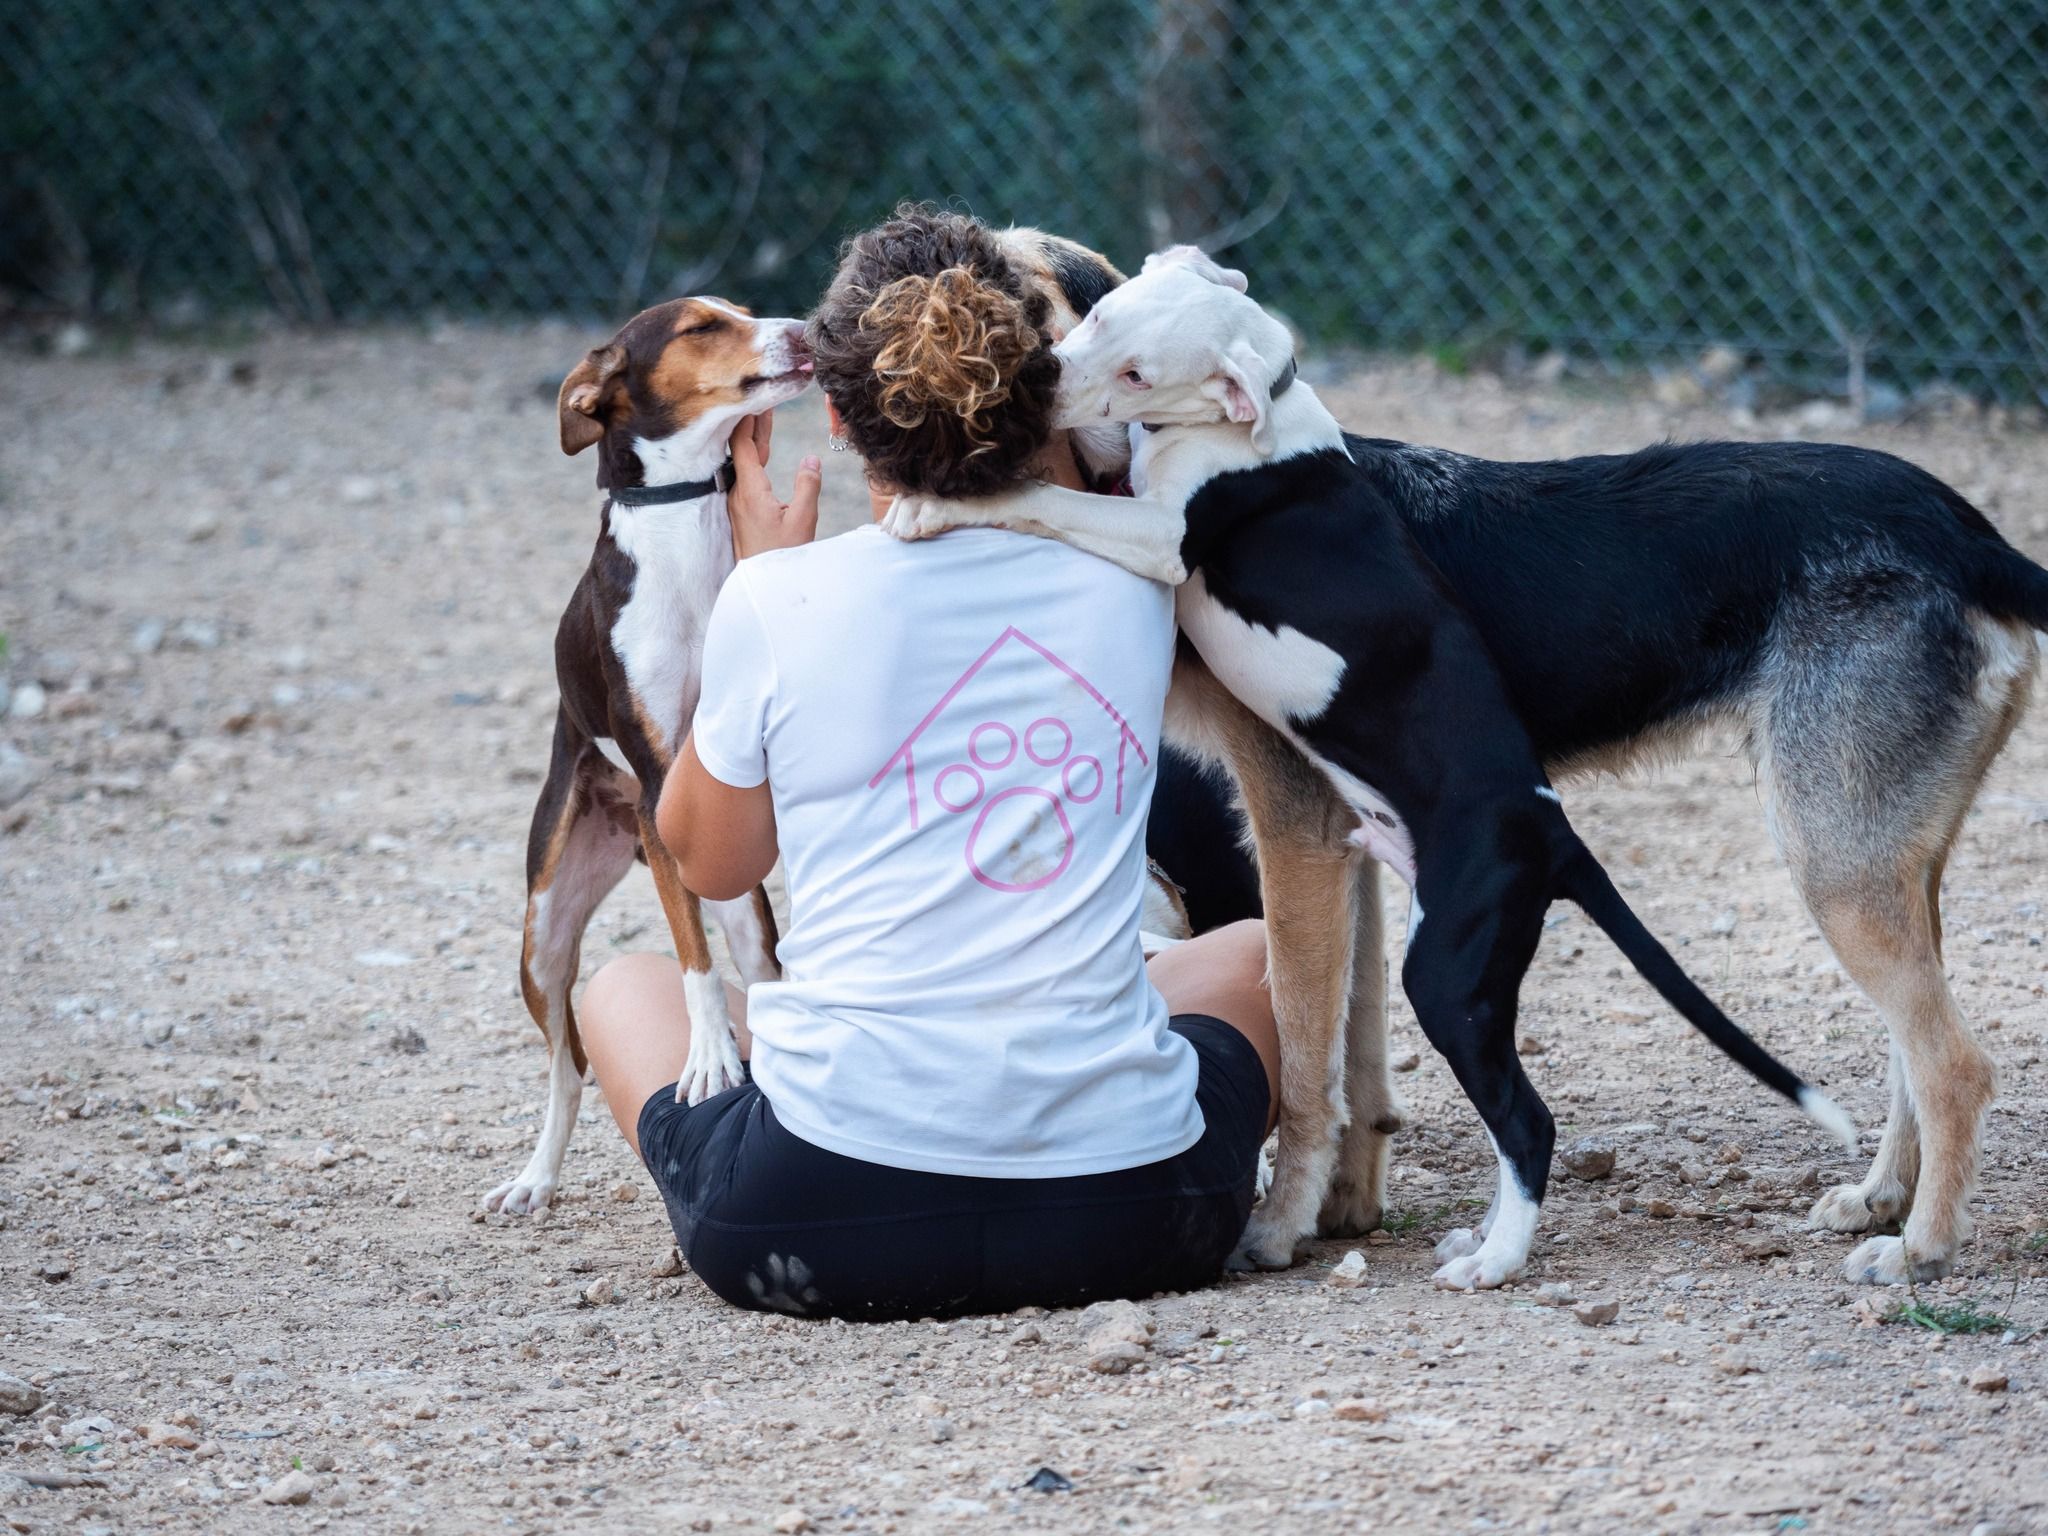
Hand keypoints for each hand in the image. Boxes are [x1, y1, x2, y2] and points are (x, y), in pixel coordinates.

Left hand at [728, 412, 820, 559]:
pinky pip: (748, 476)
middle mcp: (739, 493)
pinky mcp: (743, 512)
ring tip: (764, 417)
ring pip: (745, 463)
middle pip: (742, 450)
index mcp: (750, 491)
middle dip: (752, 423)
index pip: (743, 446)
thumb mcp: (803, 520)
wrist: (765, 585)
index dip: (749, 421)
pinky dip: (756, 458)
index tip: (757, 400)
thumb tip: (811, 459)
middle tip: (763, 399)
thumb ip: (808, 486)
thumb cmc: (783, 555)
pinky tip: (763, 453)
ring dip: (755, 439)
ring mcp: (739, 503)